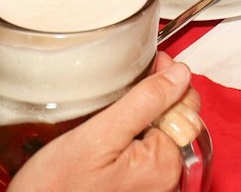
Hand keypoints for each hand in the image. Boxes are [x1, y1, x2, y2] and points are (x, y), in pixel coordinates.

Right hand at [10, 54, 198, 191]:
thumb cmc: (54, 187)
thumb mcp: (98, 136)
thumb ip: (144, 103)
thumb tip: (180, 73)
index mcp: (165, 162)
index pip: (187, 105)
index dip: (170, 78)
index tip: (151, 61)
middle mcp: (165, 177)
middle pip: (175, 118)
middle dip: (157, 95)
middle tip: (128, 79)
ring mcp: (150, 185)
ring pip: (158, 133)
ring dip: (143, 114)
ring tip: (115, 104)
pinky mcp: (133, 188)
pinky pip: (142, 152)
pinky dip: (132, 135)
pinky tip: (110, 131)